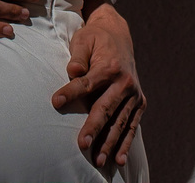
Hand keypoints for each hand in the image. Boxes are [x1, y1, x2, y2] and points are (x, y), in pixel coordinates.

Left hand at [51, 1, 144, 168]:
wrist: (119, 35)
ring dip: (109, 142)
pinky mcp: (140, 103)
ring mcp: (134, 94)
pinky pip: (132, 126)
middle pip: (106, 108)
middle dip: (94, 127)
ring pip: (120, 122)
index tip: (55, 102)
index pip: (87, 84)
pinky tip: (119, 160)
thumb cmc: (95, 39)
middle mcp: (125, 82)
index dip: (70, 93)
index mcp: (110, 67)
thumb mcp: (83, 40)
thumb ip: (78, 56)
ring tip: (98, 159)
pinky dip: (126, 143)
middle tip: (82, 144)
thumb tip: (73, 71)